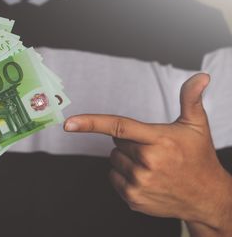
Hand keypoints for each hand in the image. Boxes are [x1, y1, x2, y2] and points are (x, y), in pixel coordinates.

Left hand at [64, 74, 231, 236]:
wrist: (207, 197)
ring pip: (113, 160)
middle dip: (129, 142)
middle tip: (153, 149)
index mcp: (159, 140)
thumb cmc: (198, 158)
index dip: (91, 123)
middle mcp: (148, 163)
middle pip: (116, 143)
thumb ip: (191, 99)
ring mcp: (139, 183)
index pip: (119, 126)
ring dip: (126, 159)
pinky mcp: (133, 199)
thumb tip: (200, 76)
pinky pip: (113, 177)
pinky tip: (145, 177)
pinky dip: (123, 175)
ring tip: (151, 164)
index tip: (68, 123)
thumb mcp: (197, 126)